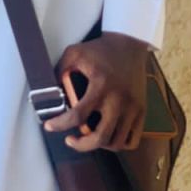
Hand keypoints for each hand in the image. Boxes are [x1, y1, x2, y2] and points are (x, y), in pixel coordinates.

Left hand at [43, 32, 148, 153]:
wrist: (129, 44)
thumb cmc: (99, 49)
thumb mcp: (74, 53)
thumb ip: (60, 71)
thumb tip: (49, 92)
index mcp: (100, 84)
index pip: (78, 114)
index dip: (61, 124)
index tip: (49, 126)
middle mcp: (118, 99)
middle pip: (101, 137)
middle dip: (82, 145)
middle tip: (70, 140)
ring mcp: (132, 107)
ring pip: (116, 142)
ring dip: (99, 145)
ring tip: (88, 137)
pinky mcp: (142, 111)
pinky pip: (132, 140)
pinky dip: (118, 144)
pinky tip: (107, 136)